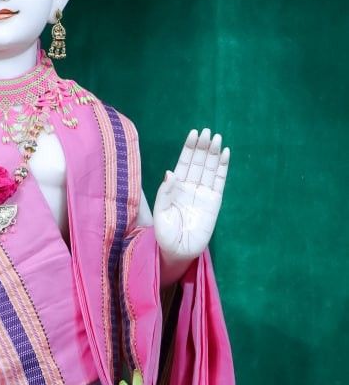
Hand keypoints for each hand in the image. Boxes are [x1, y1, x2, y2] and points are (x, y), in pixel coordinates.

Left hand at [153, 129, 229, 260]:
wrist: (178, 252)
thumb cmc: (165, 235)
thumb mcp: (160, 213)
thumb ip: (165, 193)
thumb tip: (170, 172)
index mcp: (176, 187)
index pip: (184, 163)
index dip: (189, 148)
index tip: (194, 133)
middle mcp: (190, 187)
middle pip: (198, 162)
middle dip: (202, 147)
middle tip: (207, 132)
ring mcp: (203, 193)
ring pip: (209, 169)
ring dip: (213, 153)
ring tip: (217, 138)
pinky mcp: (214, 202)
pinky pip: (219, 181)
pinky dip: (223, 167)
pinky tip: (225, 153)